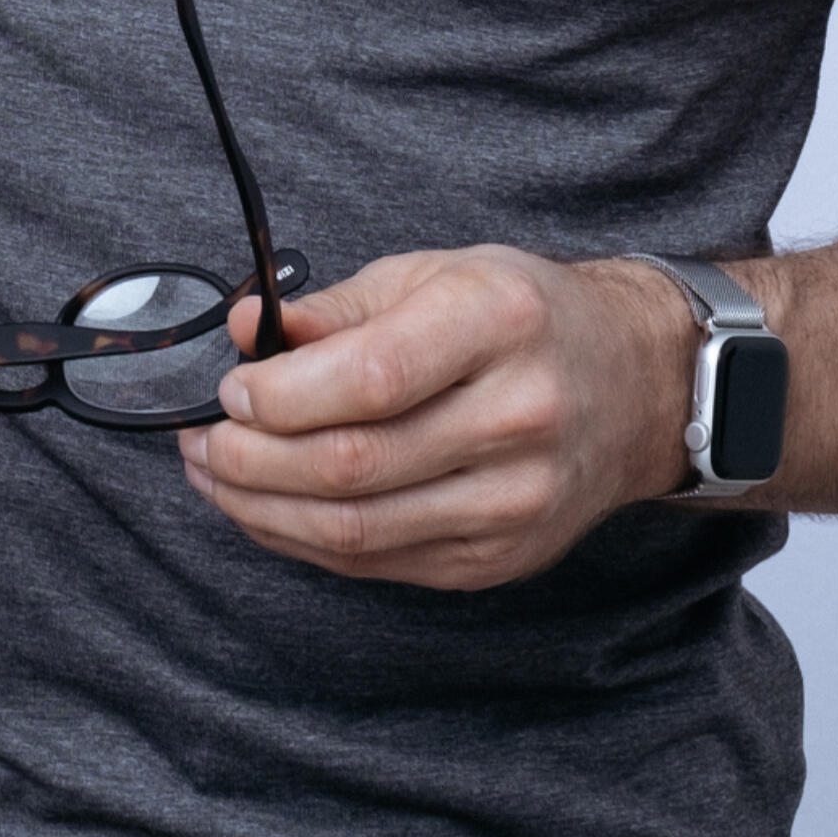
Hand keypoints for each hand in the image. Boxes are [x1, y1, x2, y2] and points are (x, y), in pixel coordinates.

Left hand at [178, 247, 694, 588]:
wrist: (636, 385)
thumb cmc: (524, 317)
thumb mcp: (437, 274)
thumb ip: (336, 307)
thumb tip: (245, 331)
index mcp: (498, 323)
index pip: (370, 378)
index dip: (280, 395)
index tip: (232, 389)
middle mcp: (517, 416)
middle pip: (353, 464)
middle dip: (250, 459)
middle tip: (202, 439)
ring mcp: (514, 499)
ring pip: (357, 529)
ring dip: (262, 509)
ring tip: (216, 475)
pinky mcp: (500, 556)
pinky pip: (378, 562)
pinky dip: (305, 540)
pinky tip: (269, 509)